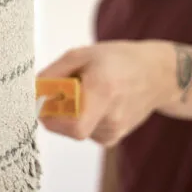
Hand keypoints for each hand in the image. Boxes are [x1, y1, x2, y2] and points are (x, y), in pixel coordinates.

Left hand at [38, 40, 178, 145]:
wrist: (158, 74)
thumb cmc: (119, 60)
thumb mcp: (82, 54)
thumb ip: (54, 72)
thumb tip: (34, 89)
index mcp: (103, 92)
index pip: (74, 126)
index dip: (52, 118)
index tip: (45, 101)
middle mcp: (111, 116)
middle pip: (68, 127)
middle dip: (57, 110)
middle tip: (65, 89)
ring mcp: (114, 131)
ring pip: (73, 129)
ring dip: (70, 112)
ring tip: (87, 91)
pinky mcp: (113, 137)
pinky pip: (84, 131)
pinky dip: (81, 117)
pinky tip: (96, 102)